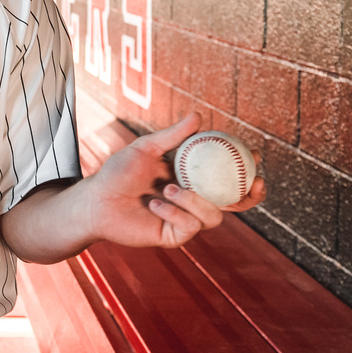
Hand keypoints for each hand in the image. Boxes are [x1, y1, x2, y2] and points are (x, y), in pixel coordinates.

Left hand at [85, 113, 265, 248]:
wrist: (96, 200)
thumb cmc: (118, 173)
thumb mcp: (146, 148)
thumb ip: (172, 136)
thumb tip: (198, 116)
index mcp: (192, 179)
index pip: (226, 175)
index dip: (246, 168)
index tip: (254, 154)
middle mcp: (193, 201)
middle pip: (235, 203)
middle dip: (250, 195)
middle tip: (254, 181)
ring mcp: (186, 219)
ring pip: (214, 216)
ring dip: (195, 200)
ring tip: (168, 188)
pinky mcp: (175, 236)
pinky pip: (190, 226)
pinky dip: (173, 212)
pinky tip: (154, 204)